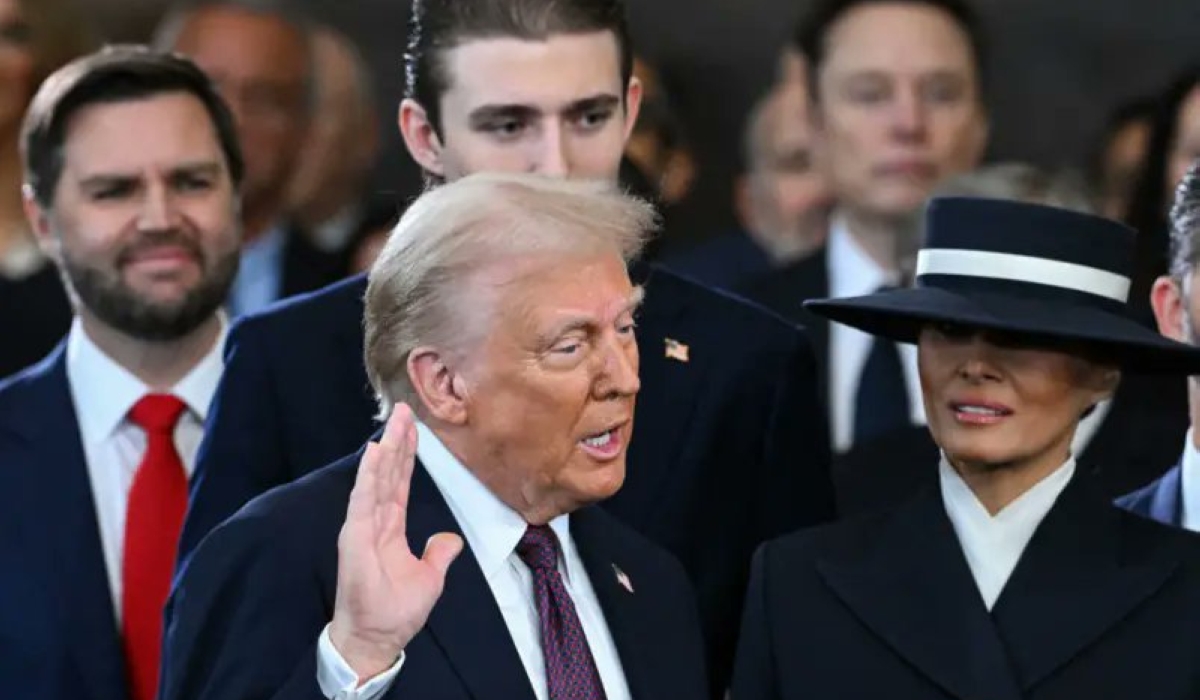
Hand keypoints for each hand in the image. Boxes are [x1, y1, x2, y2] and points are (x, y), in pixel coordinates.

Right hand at [329, 404, 463, 678]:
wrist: (377, 638)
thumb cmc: (395, 612)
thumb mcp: (429, 577)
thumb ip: (438, 553)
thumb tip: (449, 538)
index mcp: (391, 527)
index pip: (400, 482)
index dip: (407, 455)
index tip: (413, 428)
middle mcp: (375, 521)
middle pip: (388, 473)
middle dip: (397, 440)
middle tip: (404, 409)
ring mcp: (363, 527)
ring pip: (377, 478)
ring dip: (386, 448)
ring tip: (394, 420)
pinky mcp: (355, 537)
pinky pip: (364, 499)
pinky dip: (370, 475)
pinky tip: (376, 451)